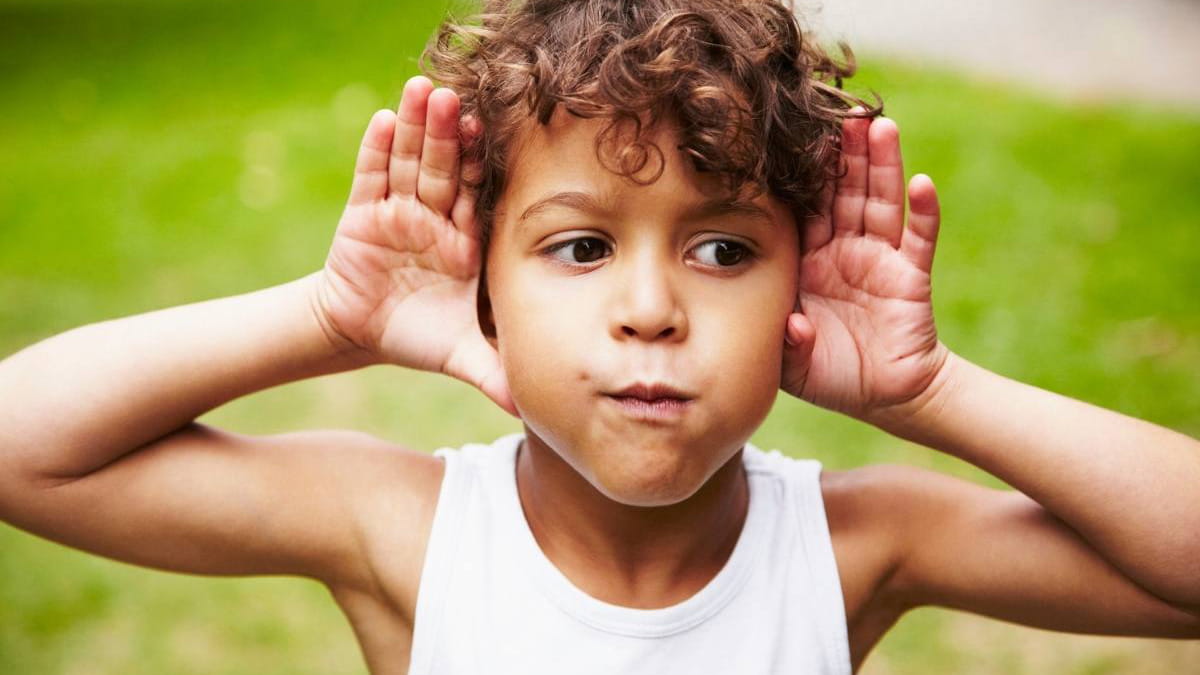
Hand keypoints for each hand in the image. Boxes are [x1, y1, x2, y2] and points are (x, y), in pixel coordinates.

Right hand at [313, 76, 514, 414]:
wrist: (362, 335)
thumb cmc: (419, 336)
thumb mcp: (462, 355)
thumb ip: (497, 373)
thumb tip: (538, 411)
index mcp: (465, 239)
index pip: (478, 194)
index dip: (484, 165)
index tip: (496, 132)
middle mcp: (435, 217)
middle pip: (445, 168)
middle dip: (450, 134)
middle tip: (459, 97)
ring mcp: (398, 211)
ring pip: (409, 162)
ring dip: (415, 127)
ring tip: (422, 90)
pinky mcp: (363, 214)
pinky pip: (370, 177)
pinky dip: (375, 150)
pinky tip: (382, 119)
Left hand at [781, 115, 949, 421]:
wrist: (884, 398)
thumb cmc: (830, 374)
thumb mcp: (793, 363)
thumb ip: (787, 342)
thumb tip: (793, 324)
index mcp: (808, 262)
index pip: (803, 210)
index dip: (801, 178)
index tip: (791, 140)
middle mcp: (843, 251)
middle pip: (842, 192)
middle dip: (842, 154)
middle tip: (840, 113)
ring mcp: (880, 258)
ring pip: (880, 202)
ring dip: (882, 166)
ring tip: (879, 126)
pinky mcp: (911, 274)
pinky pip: (920, 239)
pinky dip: (923, 213)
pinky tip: (923, 185)